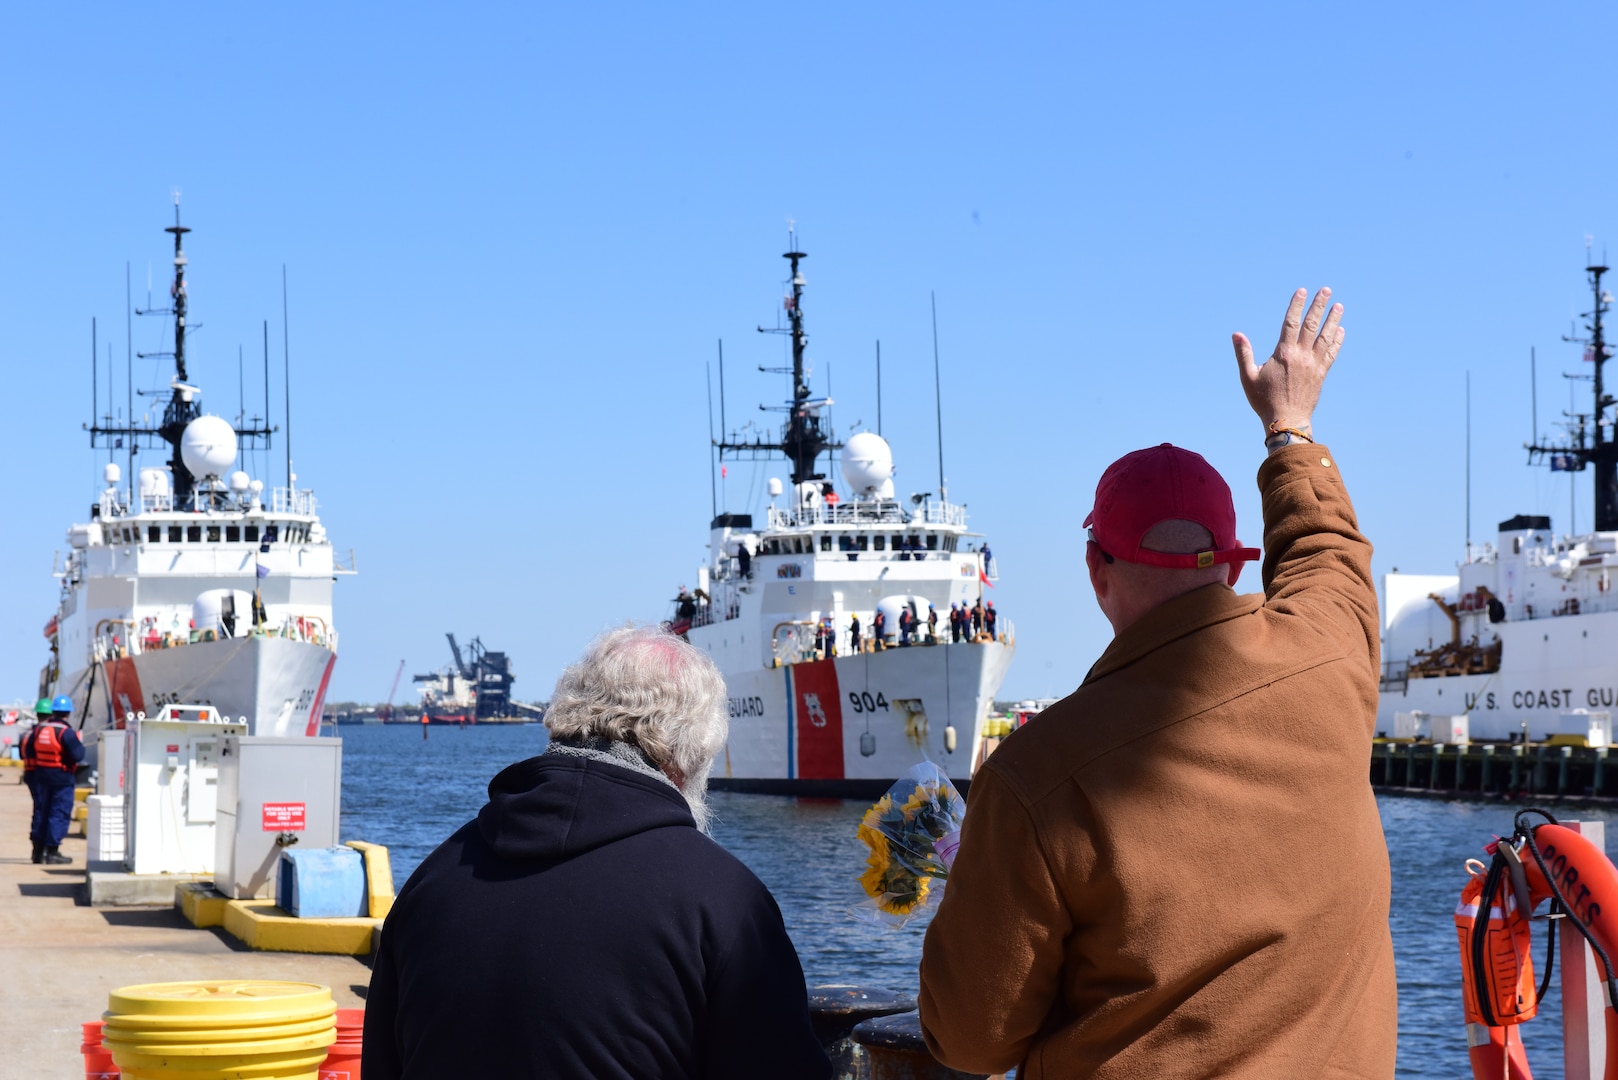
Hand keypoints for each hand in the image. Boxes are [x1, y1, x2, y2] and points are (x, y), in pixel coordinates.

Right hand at [1233, 287, 1343, 438]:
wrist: (1286, 421)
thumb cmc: (1263, 400)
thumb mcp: (1248, 377)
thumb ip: (1243, 354)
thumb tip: (1236, 334)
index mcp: (1283, 354)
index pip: (1291, 323)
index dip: (1297, 305)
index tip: (1302, 291)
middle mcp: (1301, 356)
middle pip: (1312, 325)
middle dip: (1319, 306)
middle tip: (1326, 290)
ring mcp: (1314, 365)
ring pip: (1325, 337)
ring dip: (1332, 320)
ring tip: (1339, 306)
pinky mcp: (1321, 374)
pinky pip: (1331, 353)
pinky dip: (1336, 341)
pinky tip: (1340, 331)